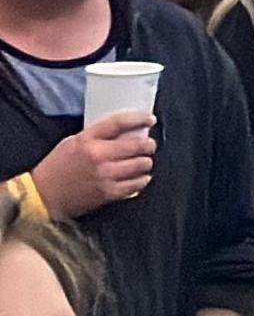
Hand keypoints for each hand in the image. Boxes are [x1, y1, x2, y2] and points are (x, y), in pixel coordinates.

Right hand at [30, 115, 156, 217]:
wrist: (41, 196)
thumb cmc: (56, 168)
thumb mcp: (73, 143)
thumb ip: (97, 136)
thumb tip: (125, 132)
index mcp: (87, 140)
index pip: (120, 122)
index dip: (139, 118)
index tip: (150, 119)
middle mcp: (98, 156)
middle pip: (138, 145)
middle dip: (148, 145)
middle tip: (149, 146)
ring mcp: (105, 175)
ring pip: (142, 165)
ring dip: (146, 163)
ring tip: (142, 162)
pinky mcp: (108, 193)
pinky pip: (136, 185)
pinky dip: (142, 180)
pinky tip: (140, 178)